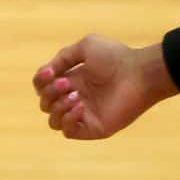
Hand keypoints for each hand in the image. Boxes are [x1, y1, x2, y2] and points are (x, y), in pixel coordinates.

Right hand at [33, 34, 168, 140]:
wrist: (139, 73)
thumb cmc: (116, 57)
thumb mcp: (85, 47)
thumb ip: (62, 57)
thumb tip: (48, 73)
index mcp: (72, 80)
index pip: (43, 87)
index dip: (40, 81)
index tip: (50, 73)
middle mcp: (75, 98)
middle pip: (45, 104)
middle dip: (50, 93)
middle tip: (67, 84)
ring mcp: (84, 115)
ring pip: (53, 121)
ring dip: (57, 107)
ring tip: (76, 96)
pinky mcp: (93, 128)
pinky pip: (68, 132)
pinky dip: (68, 119)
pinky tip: (81, 106)